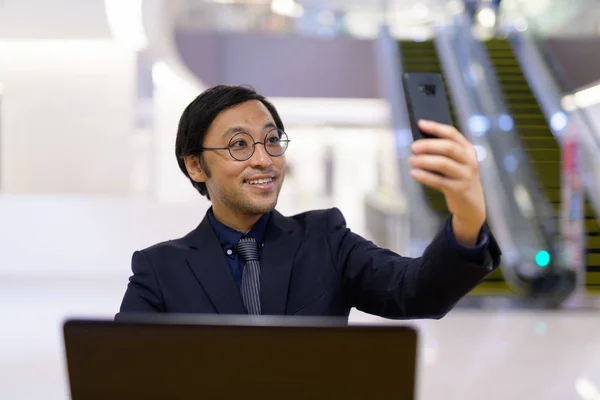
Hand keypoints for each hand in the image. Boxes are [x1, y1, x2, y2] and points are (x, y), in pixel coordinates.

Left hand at [409, 120, 485, 245]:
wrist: (471, 204)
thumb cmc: (456, 178)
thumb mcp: (454, 163)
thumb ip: (442, 152)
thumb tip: (418, 142)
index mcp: (468, 149)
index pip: (452, 133)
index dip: (435, 127)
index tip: (420, 123)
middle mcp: (470, 160)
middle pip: (448, 147)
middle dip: (428, 145)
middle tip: (413, 147)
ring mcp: (466, 175)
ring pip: (443, 164)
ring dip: (424, 161)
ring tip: (411, 160)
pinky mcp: (459, 190)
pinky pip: (439, 181)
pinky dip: (424, 176)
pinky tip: (413, 173)